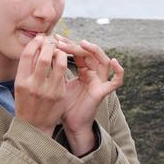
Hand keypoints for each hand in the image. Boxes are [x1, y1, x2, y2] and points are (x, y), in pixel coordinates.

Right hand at [14, 35, 67, 136]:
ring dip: (60, 53)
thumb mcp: (20, 85)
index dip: (35, 43)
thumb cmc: (26, 102)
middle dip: (48, 45)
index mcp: (21, 81)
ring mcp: (49, 90)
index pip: (27, 55)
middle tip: (50, 42)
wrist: (34, 126)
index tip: (40, 38)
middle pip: (44, 57)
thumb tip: (36, 46)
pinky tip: (62, 61)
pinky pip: (64, 74)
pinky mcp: (60, 94)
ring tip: (58, 51)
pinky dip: (64, 64)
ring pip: (59, 63)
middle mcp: (34, 85)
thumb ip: (26, 68)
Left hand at [55, 35, 123, 154]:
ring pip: (104, 61)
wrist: (70, 124)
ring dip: (95, 51)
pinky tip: (114, 61)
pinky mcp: (103, 92)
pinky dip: (119, 71)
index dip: (69, 44)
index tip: (56, 39)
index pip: (80, 53)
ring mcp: (100, 82)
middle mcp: (94, 74)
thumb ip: (57, 70)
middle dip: (77, 46)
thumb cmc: (64, 105)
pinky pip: (116, 81)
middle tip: (62, 41)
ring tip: (83, 43)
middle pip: (90, 54)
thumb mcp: (59, 83)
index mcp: (84, 71)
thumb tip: (44, 54)